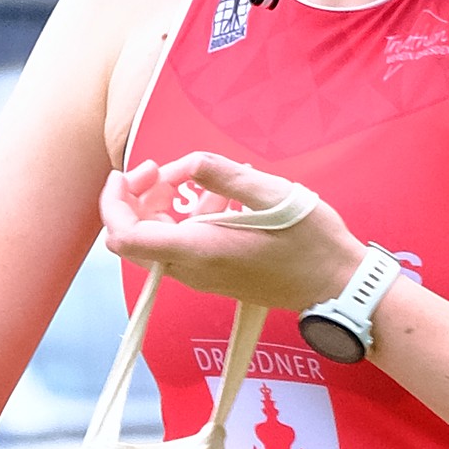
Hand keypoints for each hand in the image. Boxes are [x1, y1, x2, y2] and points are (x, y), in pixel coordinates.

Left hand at [100, 151, 361, 316]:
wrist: (334, 285)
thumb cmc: (310, 242)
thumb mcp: (272, 195)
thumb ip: (223, 175)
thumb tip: (182, 164)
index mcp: (199, 250)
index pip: (124, 237)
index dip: (115, 203)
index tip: (136, 173)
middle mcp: (191, 269)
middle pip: (130, 238)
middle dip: (134, 198)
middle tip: (159, 169)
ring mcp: (199, 276)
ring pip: (152, 241)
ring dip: (161, 206)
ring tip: (204, 182)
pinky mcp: (210, 275)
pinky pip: (177, 245)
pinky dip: (183, 218)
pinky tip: (219, 202)